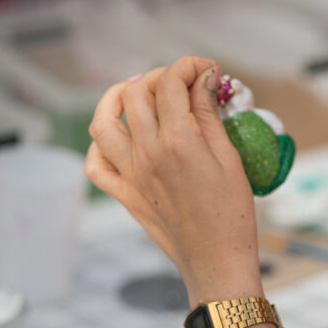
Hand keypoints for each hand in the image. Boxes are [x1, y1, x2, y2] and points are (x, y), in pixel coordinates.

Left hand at [85, 56, 263, 303]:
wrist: (217, 262)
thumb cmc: (232, 214)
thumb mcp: (229, 157)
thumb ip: (209, 115)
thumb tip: (203, 80)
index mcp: (178, 141)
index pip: (170, 82)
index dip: (189, 65)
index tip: (206, 69)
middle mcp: (147, 154)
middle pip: (135, 93)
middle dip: (159, 76)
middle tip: (181, 83)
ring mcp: (130, 175)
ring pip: (103, 122)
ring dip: (116, 99)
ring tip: (136, 94)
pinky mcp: (124, 195)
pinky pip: (95, 165)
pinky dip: (100, 145)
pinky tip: (120, 137)